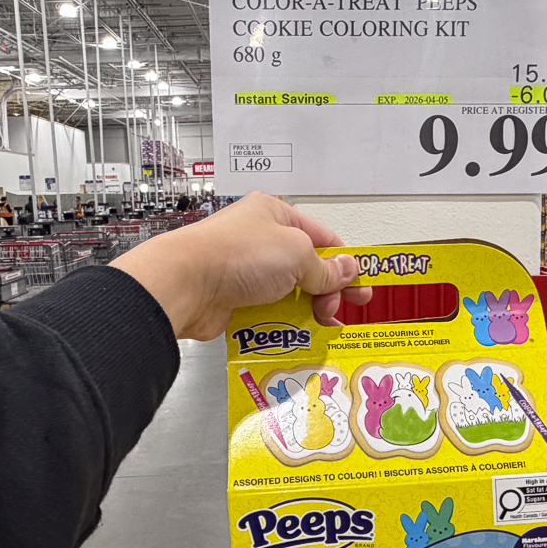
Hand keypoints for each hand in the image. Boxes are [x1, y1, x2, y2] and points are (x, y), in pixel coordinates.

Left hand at [112, 193, 372, 340]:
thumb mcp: (297, 255)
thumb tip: (349, 270)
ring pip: (288, 293)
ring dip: (307, 310)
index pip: (321, 237)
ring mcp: (246, 271)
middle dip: (328, 290)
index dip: (344, 262)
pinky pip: (268, 312)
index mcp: (275, 214)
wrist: (186, 284)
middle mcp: (260, 239)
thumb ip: (326, 268)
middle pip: (306, 268)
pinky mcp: (234, 299)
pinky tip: (298, 334)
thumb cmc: (237, 255)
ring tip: (323, 326)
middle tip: (342, 310)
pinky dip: (285, 323)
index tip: (360, 286)